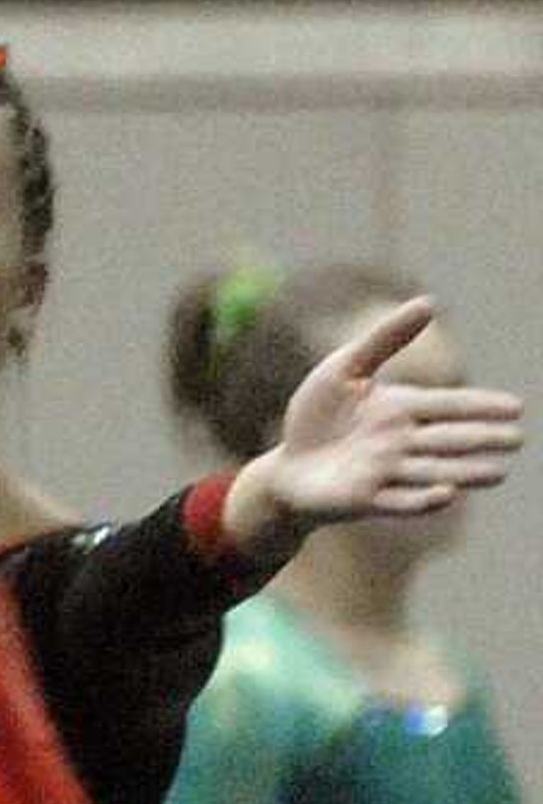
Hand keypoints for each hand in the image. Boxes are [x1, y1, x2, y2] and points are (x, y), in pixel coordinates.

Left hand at [221, 297, 522, 565]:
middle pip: (449, 439)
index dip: (481, 406)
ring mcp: (386, 473)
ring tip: (498, 472)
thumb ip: (385, 338)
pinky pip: (400, 501)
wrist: (286, 468)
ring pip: (434, 471)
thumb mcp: (344, 368)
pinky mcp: (366, 499)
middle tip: (516, 439)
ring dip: (465, 472)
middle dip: (482, 439)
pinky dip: (423, 499)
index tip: (516, 407)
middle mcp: (402, 442)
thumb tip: (429, 302)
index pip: (449, 405)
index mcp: (402, 409)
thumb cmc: (316, 416)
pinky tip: (446, 494)